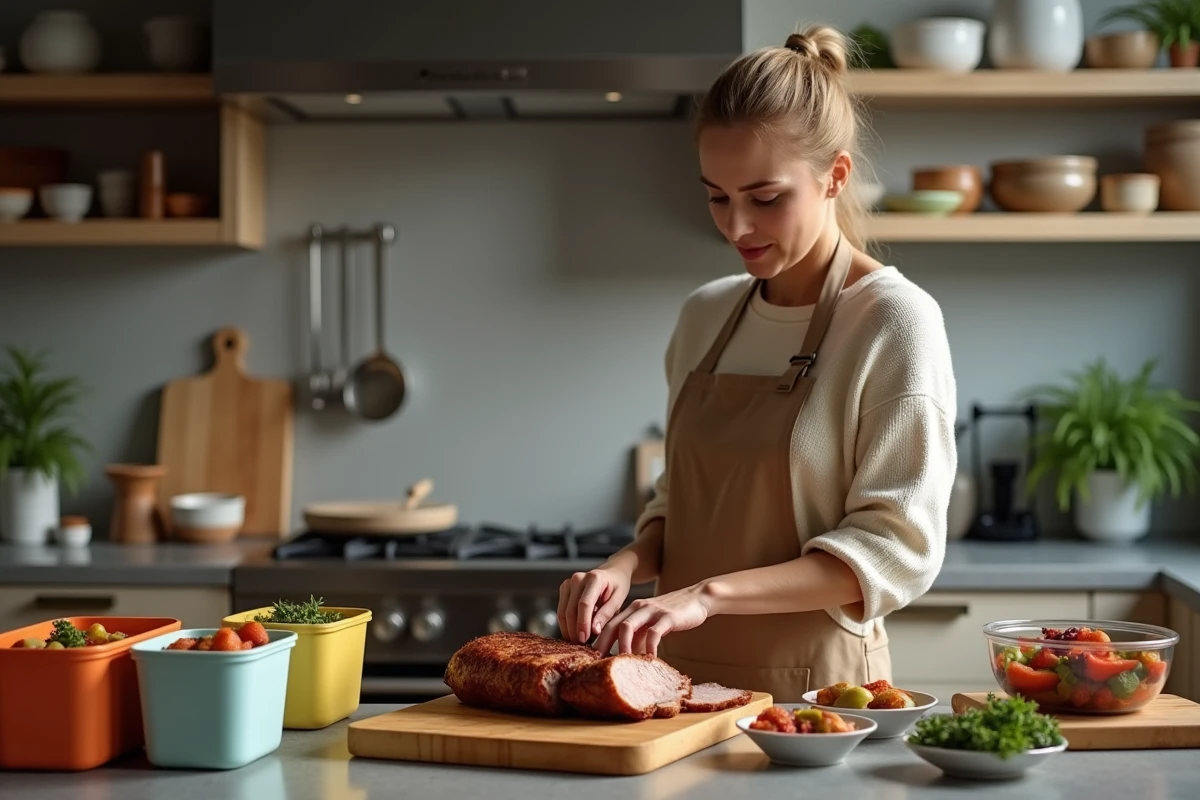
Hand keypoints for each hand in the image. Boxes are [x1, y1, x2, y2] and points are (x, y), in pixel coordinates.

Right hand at [557, 565, 631, 644]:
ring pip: (563, 612)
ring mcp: (568, 583)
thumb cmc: (617, 586)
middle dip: (574, 630)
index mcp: (594, 578)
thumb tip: (594, 630)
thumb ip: (607, 613)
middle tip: (581, 646)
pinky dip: (567, 624)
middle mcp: (578, 578)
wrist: (612, 572)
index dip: (583, 623)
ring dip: (569, 629)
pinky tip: (575, 633)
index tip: (584, 639)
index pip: (584, 604)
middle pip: (571, 609)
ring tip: (579, 641)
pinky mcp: (564, 589)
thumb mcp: (619, 599)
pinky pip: (561, 611)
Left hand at [593, 585, 710, 657]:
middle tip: (596, 663)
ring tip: (622, 664)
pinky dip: (649, 647)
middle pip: (612, 625)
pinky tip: (650, 659)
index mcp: (631, 610)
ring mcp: (652, 611)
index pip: (608, 624)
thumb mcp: (652, 625)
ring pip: (627, 626)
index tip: (589, 657)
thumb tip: (628, 658)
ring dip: (622, 646)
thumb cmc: (673, 615)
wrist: (698, 598)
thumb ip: (640, 638)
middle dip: (602, 644)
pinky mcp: (667, 616)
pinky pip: (654, 633)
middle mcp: (638, 608)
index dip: (597, 640)